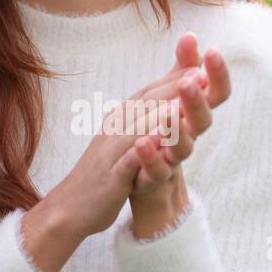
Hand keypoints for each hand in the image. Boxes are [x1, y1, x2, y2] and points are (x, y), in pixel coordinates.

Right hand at [40, 56, 213, 239]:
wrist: (70, 207)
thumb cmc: (104, 171)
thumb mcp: (123, 141)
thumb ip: (145, 119)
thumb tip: (171, 100)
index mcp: (120, 119)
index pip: (149, 92)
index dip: (174, 78)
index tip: (202, 64)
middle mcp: (115, 129)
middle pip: (146, 104)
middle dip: (173, 88)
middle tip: (202, 74)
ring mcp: (112, 153)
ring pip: (137, 129)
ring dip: (161, 114)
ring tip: (186, 101)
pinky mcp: (111, 179)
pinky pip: (128, 162)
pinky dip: (144, 151)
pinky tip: (161, 142)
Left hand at [118, 34, 230, 193]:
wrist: (143, 178)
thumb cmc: (162, 132)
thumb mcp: (170, 97)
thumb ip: (181, 69)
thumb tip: (190, 35)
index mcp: (194, 113)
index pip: (215, 92)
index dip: (218, 74)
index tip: (213, 51)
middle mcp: (189, 136)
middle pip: (203, 118)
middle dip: (196, 99)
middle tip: (190, 81)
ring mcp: (173, 158)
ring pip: (184, 146)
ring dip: (176, 128)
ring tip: (167, 113)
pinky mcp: (155, 178)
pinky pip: (157, 169)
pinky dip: (151, 157)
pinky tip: (142, 142)